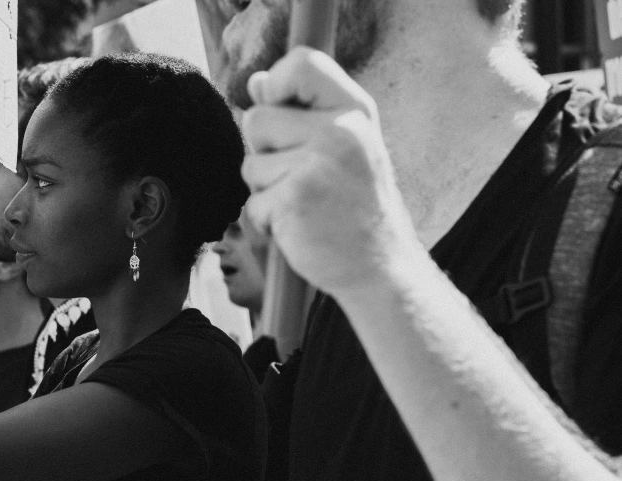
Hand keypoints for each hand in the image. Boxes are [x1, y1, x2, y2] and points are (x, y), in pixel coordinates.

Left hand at [240, 46, 420, 295]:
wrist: (379, 268)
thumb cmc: (355, 208)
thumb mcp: (341, 148)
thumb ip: (300, 113)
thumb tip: (254, 83)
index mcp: (354, 111)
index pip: (300, 64)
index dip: (276, 85)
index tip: (282, 112)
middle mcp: (339, 131)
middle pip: (256, 119)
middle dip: (263, 152)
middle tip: (300, 179)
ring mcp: (316, 166)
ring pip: (250, 164)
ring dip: (264, 190)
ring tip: (303, 206)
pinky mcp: (294, 201)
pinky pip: (251, 203)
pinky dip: (266, 222)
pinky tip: (298, 229)